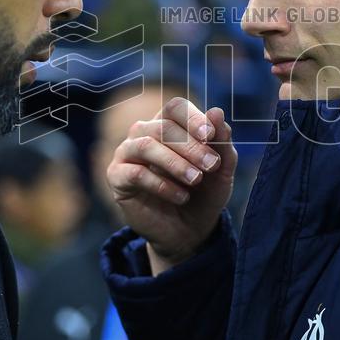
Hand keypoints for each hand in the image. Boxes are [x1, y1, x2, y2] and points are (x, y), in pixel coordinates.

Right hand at [106, 98, 236, 273]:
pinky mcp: (117, 177)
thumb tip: (217, 111)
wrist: (189, 231)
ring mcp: (127, 153)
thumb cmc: (204, 194)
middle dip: (191, 146)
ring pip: (145, 145)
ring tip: (195, 180)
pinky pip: (135, 173)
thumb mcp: (221, 170)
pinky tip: (181, 197)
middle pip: (163, 126)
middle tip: (212, 166)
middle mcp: (144, 132)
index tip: (211, 135)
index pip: (176, 108)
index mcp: (170, 124)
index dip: (193, 118)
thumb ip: (222, 141)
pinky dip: (161, 184)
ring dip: (174, 162)